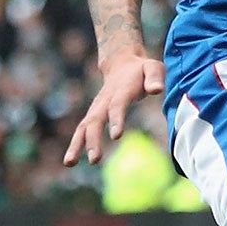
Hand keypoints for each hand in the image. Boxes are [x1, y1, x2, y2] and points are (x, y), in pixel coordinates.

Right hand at [64, 51, 164, 166]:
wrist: (121, 63)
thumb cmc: (141, 69)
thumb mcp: (153, 68)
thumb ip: (155, 78)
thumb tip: (156, 90)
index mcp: (122, 90)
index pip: (118, 105)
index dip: (116, 119)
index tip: (116, 136)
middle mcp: (105, 100)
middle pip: (96, 120)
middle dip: (93, 140)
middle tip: (94, 159)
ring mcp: (97, 107)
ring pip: (84, 126)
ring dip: (77, 144)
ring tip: (70, 163)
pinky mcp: (93, 114)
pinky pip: (83, 130)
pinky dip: (76, 144)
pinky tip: (70, 161)